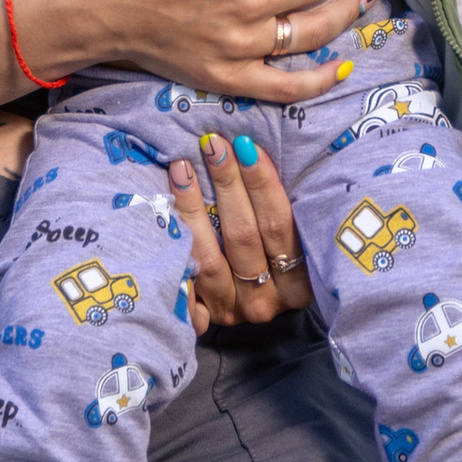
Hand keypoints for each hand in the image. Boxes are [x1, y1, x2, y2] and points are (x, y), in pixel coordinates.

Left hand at [170, 133, 314, 333]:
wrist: (250, 304)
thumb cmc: (276, 251)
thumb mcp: (292, 236)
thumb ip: (281, 208)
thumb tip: (255, 149)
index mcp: (300, 281)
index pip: (279, 225)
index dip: (262, 184)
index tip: (246, 145)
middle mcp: (267, 300)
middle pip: (243, 237)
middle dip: (227, 184)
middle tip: (212, 144)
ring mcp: (232, 310)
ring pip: (209, 258)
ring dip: (193, 207)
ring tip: (182, 167)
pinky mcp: (203, 317)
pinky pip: (184, 286)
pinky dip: (174, 251)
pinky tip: (162, 217)